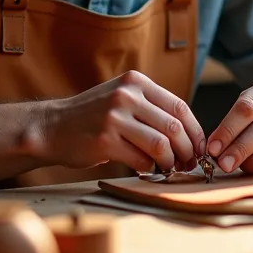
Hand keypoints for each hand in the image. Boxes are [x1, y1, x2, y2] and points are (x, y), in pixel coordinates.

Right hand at [37, 70, 205, 173]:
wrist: (52, 127)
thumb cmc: (93, 116)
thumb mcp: (122, 96)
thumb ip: (151, 106)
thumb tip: (189, 133)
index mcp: (136, 82)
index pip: (179, 106)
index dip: (195, 131)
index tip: (200, 147)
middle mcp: (126, 96)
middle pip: (174, 126)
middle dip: (188, 150)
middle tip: (189, 163)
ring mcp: (115, 117)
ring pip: (161, 145)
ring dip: (170, 162)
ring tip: (170, 168)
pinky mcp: (105, 140)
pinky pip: (140, 160)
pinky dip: (148, 168)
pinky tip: (146, 169)